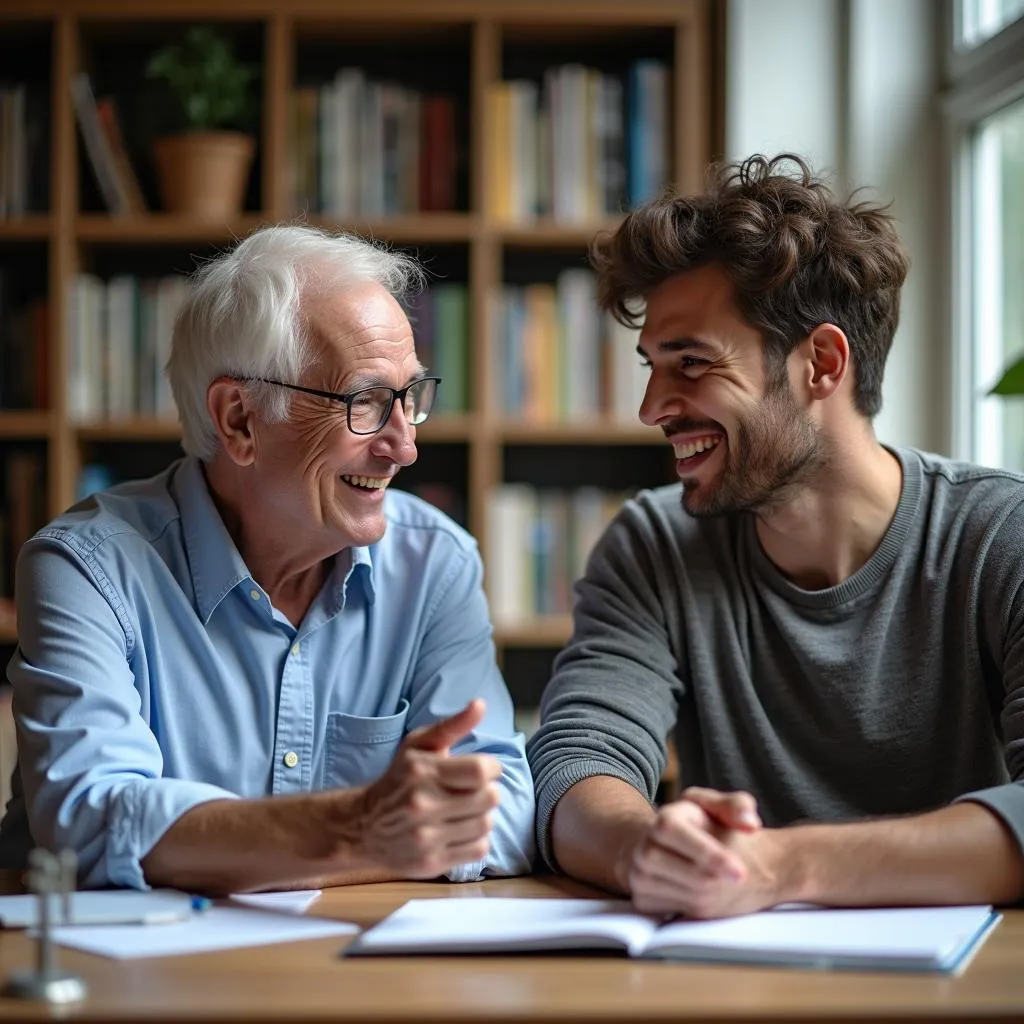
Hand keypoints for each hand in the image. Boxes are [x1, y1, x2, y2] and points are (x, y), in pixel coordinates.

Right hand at [353, 699, 501, 878]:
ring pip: (487, 824)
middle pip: (490, 798)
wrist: (363, 827)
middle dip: (488, 791)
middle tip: (473, 790)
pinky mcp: (432, 862)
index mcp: (423, 772)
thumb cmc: (398, 780)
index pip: (481, 771)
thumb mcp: (418, 746)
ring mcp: (427, 837)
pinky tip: (461, 829)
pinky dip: (476, 838)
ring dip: (483, 815)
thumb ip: (452, 725)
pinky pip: (479, 849)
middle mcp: (424, 805)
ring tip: (466, 809)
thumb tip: (480, 704)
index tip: (482, 769)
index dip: (491, 768)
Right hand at [626, 787, 780, 918]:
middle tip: (738, 879)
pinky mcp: (642, 900)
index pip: (676, 833)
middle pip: (691, 874)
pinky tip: (702, 894)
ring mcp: (640, 875)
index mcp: (666, 819)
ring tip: (718, 882)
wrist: (676, 851)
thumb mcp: (720, 808)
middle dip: (719, 879)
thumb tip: (750, 824)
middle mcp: (646, 847)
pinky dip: (696, 907)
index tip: (740, 873)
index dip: (708, 854)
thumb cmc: (704, 828)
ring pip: (688, 897)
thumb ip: (738, 806)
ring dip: (712, 895)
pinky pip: (678, 913)